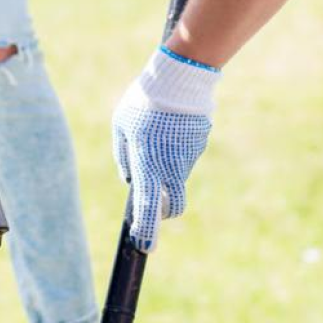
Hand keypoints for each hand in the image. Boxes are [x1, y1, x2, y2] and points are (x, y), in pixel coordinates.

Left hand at [111, 47, 219, 250]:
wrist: (178, 77)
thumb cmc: (142, 101)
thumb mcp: (121, 125)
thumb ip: (123, 155)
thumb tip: (129, 180)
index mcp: (147, 164)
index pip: (148, 208)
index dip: (147, 230)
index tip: (145, 246)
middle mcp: (171, 166)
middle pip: (175, 205)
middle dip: (166, 211)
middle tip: (158, 204)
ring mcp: (189, 156)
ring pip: (178, 174)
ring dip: (167, 167)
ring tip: (158, 134)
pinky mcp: (200, 143)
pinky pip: (186, 153)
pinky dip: (177, 147)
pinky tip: (171, 124)